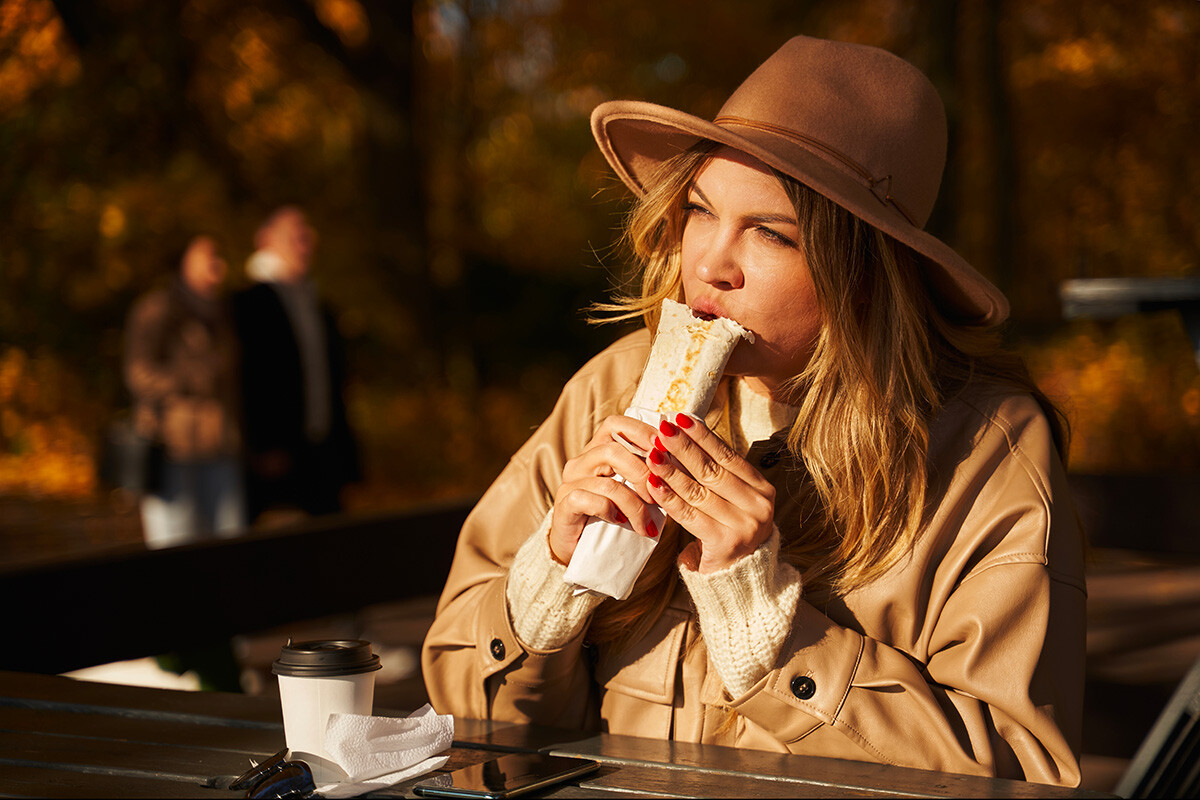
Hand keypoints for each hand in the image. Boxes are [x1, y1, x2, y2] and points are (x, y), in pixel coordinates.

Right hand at [549, 414, 660, 564]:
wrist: (582, 550)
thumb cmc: (615, 517)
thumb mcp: (634, 491)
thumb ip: (648, 473)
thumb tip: (681, 460)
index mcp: (598, 450)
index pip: (616, 425)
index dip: (641, 432)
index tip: (664, 450)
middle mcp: (581, 462)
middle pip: (613, 450)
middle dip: (642, 473)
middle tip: (658, 497)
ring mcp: (570, 483)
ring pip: (606, 482)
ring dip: (633, 504)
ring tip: (646, 524)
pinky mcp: (564, 505)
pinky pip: (588, 500)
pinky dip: (610, 511)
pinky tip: (621, 522)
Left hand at [644, 413, 774, 573]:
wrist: (739, 579)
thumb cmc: (729, 531)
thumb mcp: (732, 500)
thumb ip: (717, 473)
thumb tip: (684, 433)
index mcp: (762, 489)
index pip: (728, 456)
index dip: (703, 436)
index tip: (681, 417)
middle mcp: (759, 506)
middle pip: (713, 470)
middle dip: (684, 447)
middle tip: (662, 428)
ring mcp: (745, 526)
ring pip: (699, 491)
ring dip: (671, 469)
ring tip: (652, 453)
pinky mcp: (725, 543)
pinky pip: (689, 515)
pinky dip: (669, 498)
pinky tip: (653, 483)